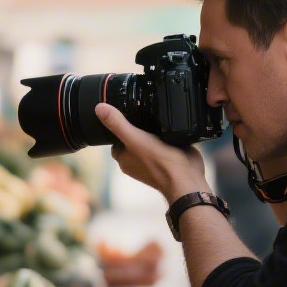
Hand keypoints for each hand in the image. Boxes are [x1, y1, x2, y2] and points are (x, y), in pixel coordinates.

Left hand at [95, 104, 209, 202]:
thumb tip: (99, 108)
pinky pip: (162, 141)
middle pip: (132, 136)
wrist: (187, 177)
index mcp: (123, 157)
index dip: (119, 123)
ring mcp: (152, 159)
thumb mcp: (134, 138)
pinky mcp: (167, 156)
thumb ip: (117, 124)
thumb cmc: (159, 161)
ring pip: (147, 138)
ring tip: (157, 118)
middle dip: (137, 125)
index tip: (125, 110)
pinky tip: (169, 127)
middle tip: (144, 111)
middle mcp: (136, 160)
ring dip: (152, 129)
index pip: (115, 136)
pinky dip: (165, 134)